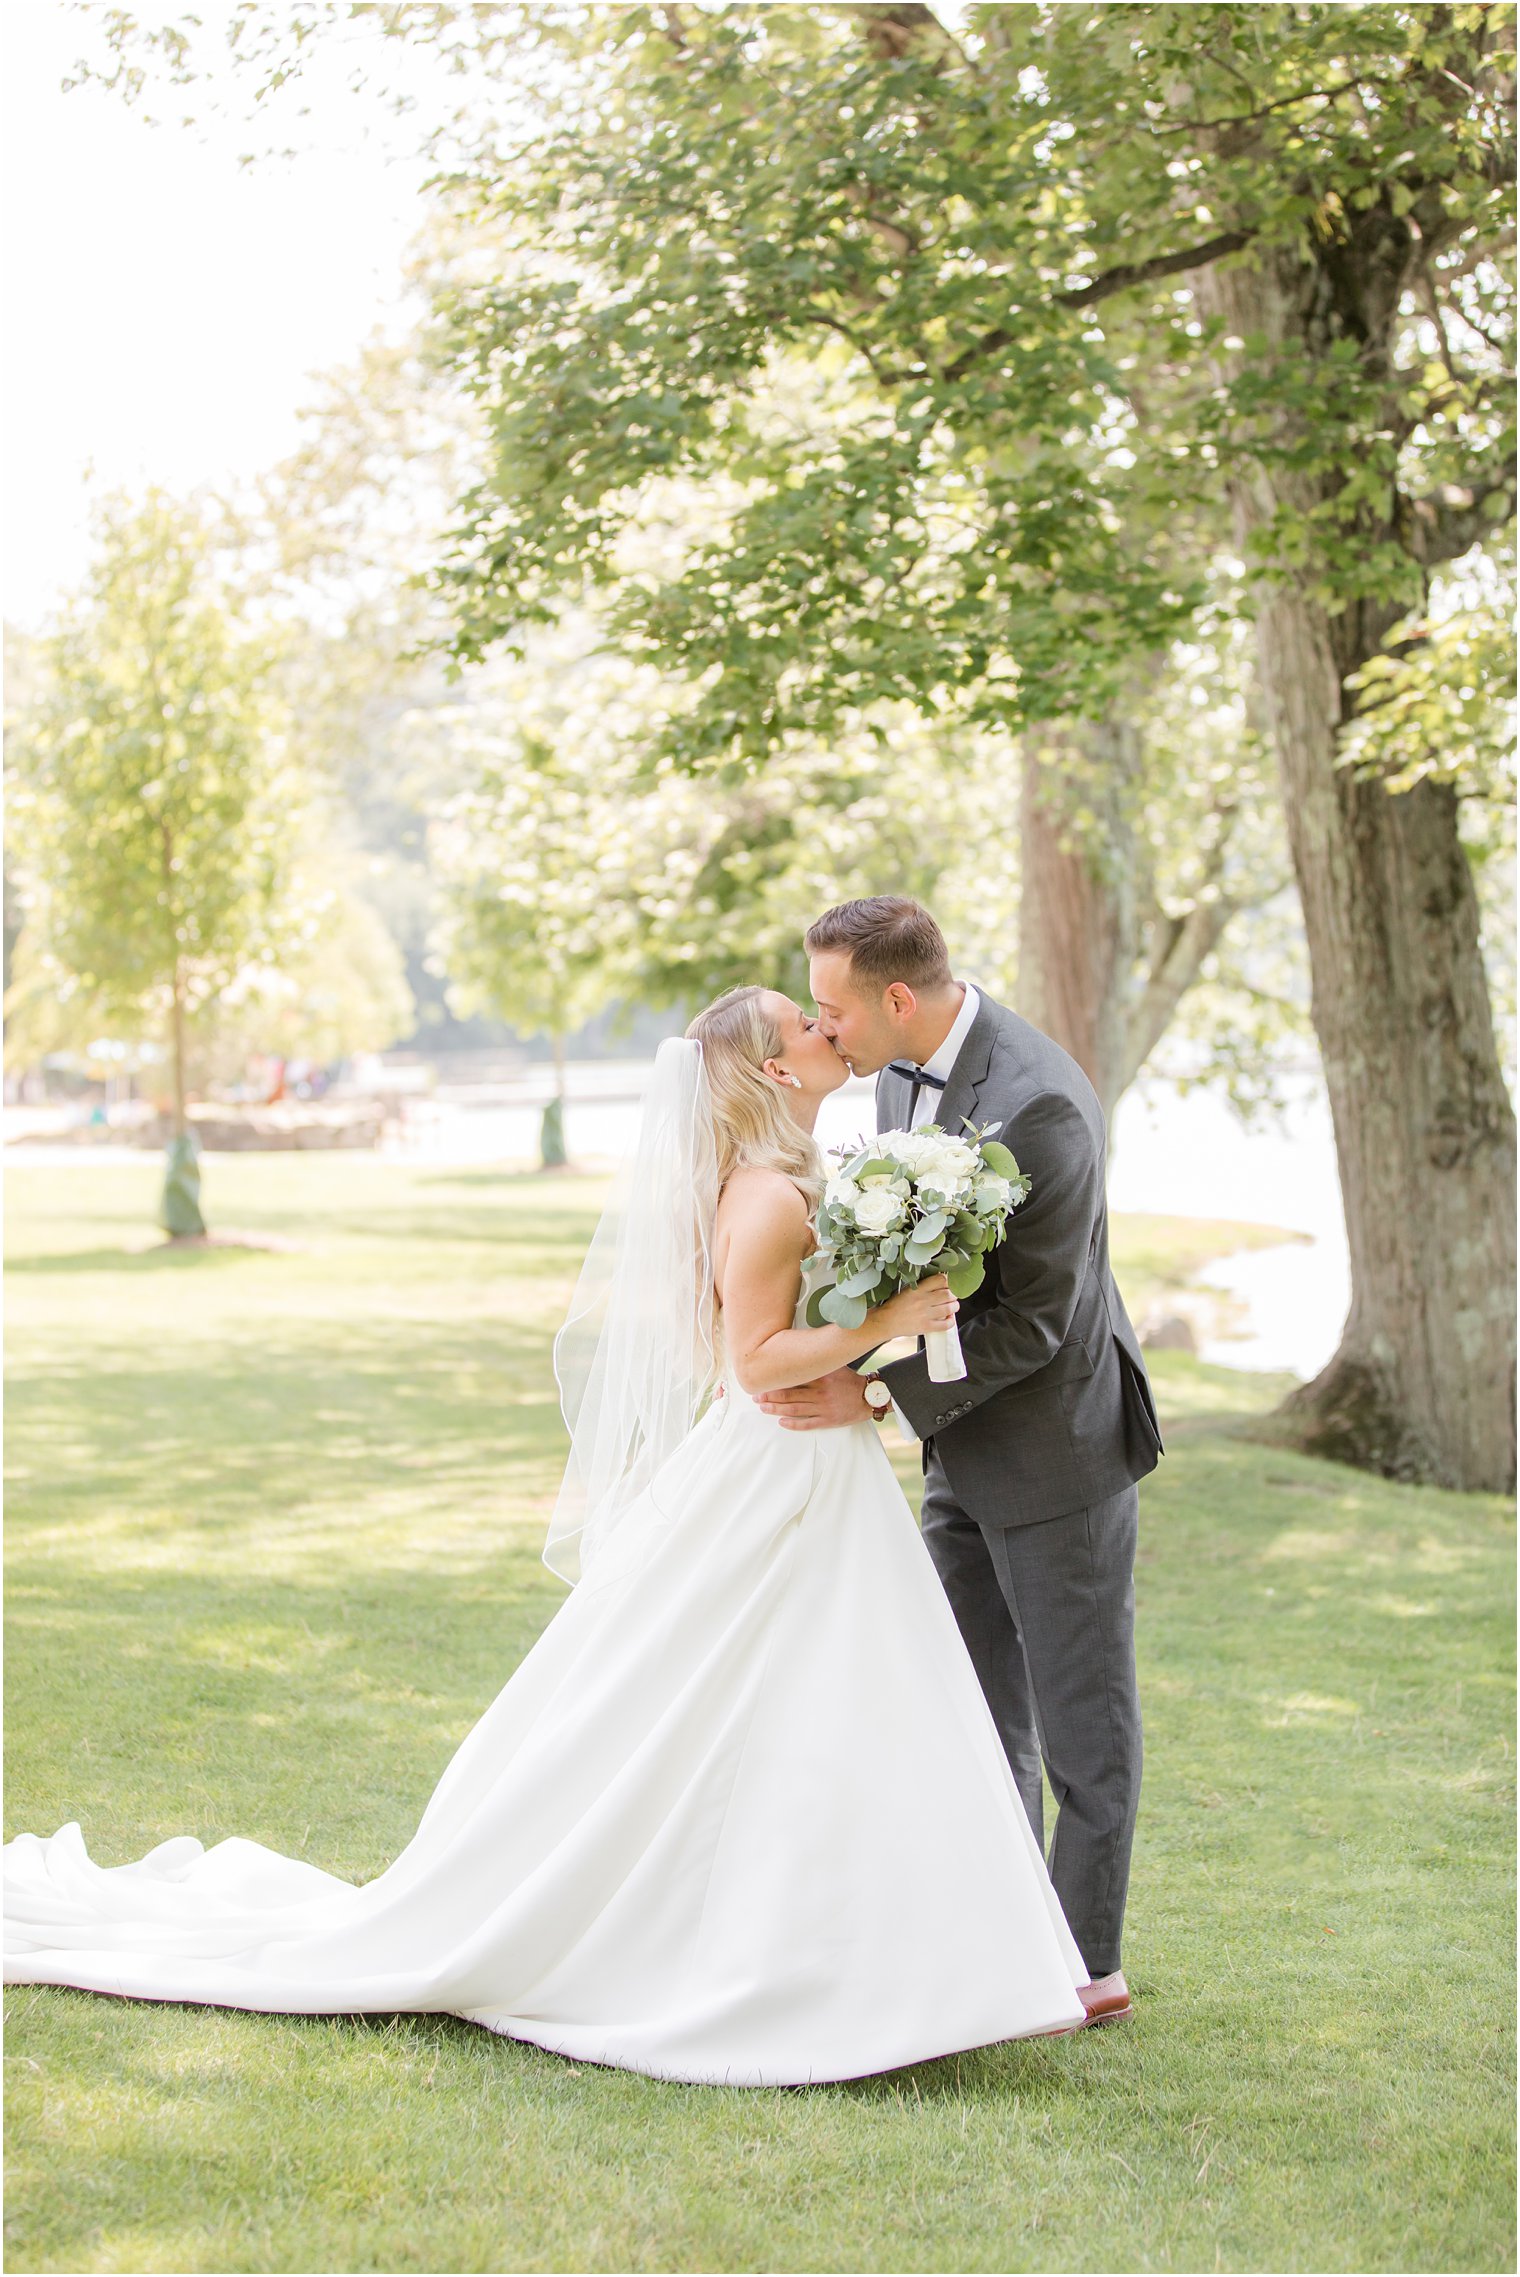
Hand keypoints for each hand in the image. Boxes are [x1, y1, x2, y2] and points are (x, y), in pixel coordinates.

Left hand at [751, 1366, 872, 1431]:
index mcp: (821, 1377)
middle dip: (770, 1396)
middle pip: (789, 1395)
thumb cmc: (849, 1379)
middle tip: (756, 1397)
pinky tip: (781, 1422)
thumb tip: (798, 1347)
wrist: (870, 1397)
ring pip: (794, 1409)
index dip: (775, 1380)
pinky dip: (793, 1424)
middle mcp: (820, 1392)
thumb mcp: (834, 1364)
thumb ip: (818, 1359)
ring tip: (763, 1408)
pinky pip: (807, 1423)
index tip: (762, 1380)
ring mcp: (824, 1408)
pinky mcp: (828, 1420)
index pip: (793, 1378)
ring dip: (776, 1409)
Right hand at [874, 1273, 957, 1340]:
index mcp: (917, 1289)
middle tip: (953, 1295)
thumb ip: (922, 1285)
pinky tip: (949, 1318)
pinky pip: (945, 1324)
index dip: (948, 1281)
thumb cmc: (894, 1305)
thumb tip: (939, 1282)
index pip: (940, 1280)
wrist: (885, 1322)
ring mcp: (925, 1314)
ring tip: (953, 1305)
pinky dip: (951, 1321)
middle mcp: (923, 1301)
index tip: (949, 1283)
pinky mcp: (926, 1327)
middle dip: (954, 1294)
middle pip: (948, 1294)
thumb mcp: (906, 1289)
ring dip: (954, 1306)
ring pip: (949, 1308)